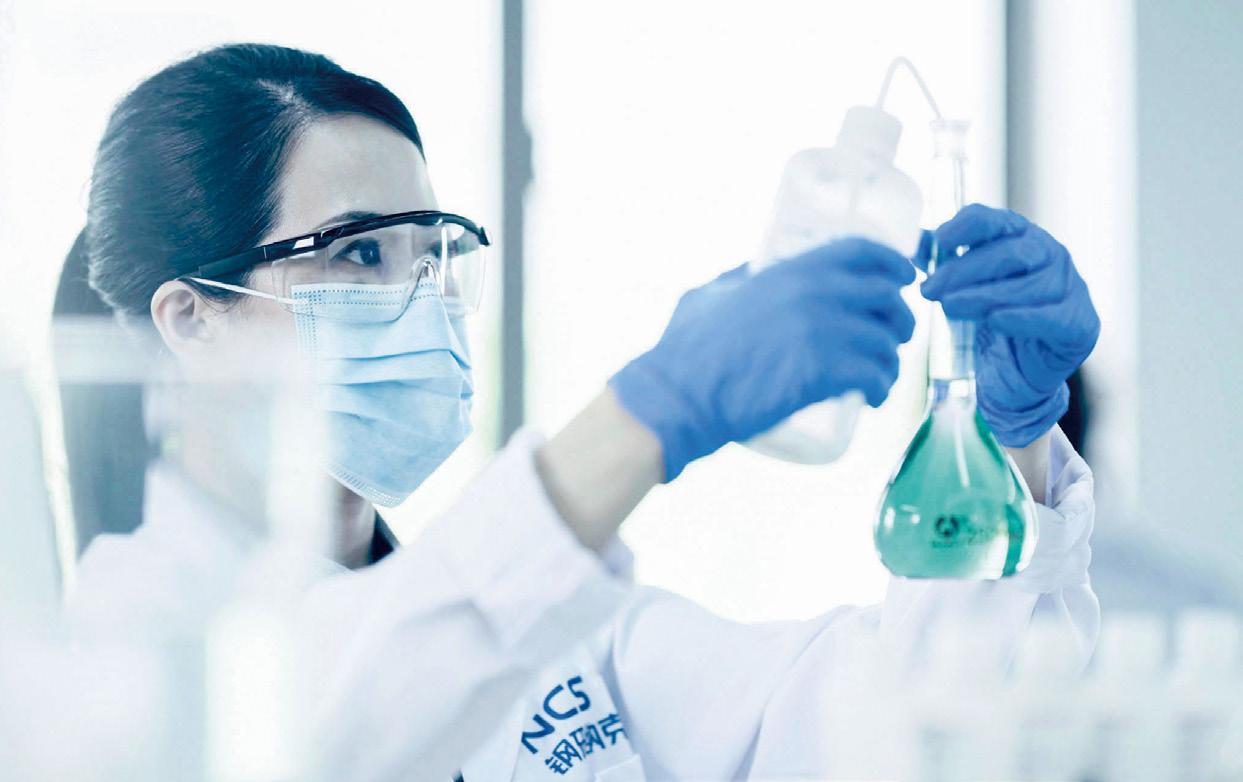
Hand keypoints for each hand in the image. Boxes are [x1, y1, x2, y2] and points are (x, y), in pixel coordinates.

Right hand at [610, 237, 915, 479]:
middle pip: (886, 297)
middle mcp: (815, 294)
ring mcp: (822, 333)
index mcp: (792, 270)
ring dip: (891, 360)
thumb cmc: (684, 350)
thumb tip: (750, 271)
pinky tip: (874, 397)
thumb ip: (736, 278)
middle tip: (894, 338)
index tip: (904, 277)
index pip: (863, 252)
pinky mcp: (823, 374)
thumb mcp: (710, 294)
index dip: (893, 263)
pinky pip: (875, 375)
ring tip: (879, 377)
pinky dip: (881, 387)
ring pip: (885, 341)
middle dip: (900, 317)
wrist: (679, 395)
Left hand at [917, 204, 1099, 446]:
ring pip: (1030, 284)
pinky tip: (995, 320)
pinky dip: (1021, 317)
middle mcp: (1050, 257)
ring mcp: (1071, 288)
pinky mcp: (1080, 324)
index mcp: (1021, 239)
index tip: (940, 240)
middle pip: (1011, 251)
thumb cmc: (987, 327)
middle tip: (931, 289)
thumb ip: (939, 267)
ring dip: (985, 295)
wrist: (1014, 379)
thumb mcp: (959, 292)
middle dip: (965, 269)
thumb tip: (909, 244)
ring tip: (950, 307)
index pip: (995, 220)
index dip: (967, 226)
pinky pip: (1052, 317)